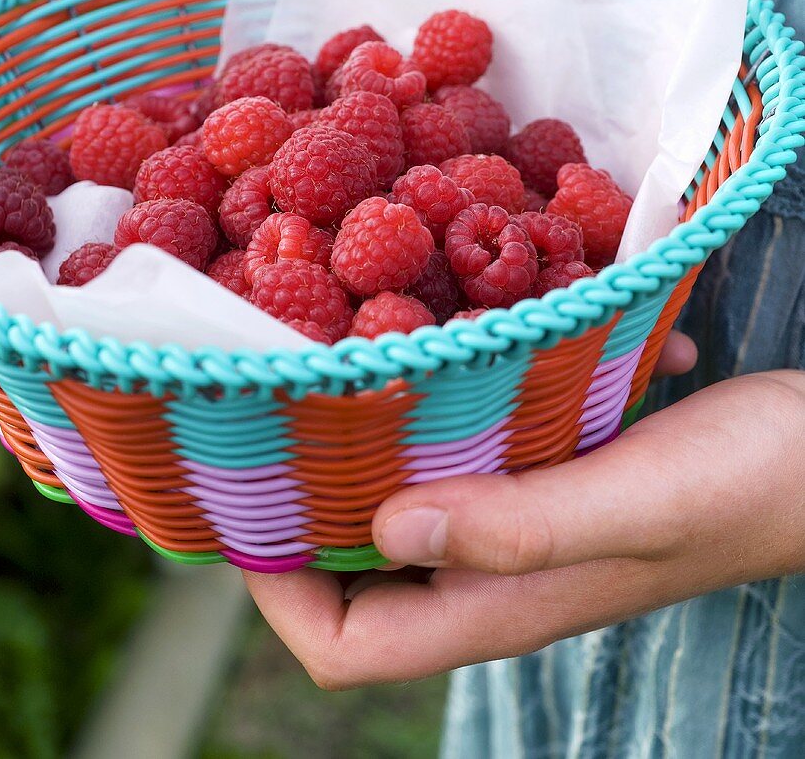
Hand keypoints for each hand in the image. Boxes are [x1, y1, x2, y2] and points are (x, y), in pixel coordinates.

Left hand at [244, 354, 804, 690]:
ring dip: (357, 444)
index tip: (241, 497)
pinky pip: (461, 450)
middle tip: (266, 410)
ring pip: (401, 500)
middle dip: (297, 501)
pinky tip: (435, 339)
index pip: (342, 644)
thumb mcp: (629, 503)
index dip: (273, 588)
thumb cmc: (742, 486)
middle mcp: (493, 571)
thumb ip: (516, 526)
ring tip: (322, 365)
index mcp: (497, 603)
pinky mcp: (544, 470)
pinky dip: (431, 408)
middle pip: (354, 570)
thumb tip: (385, 531)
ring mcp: (518, 520)